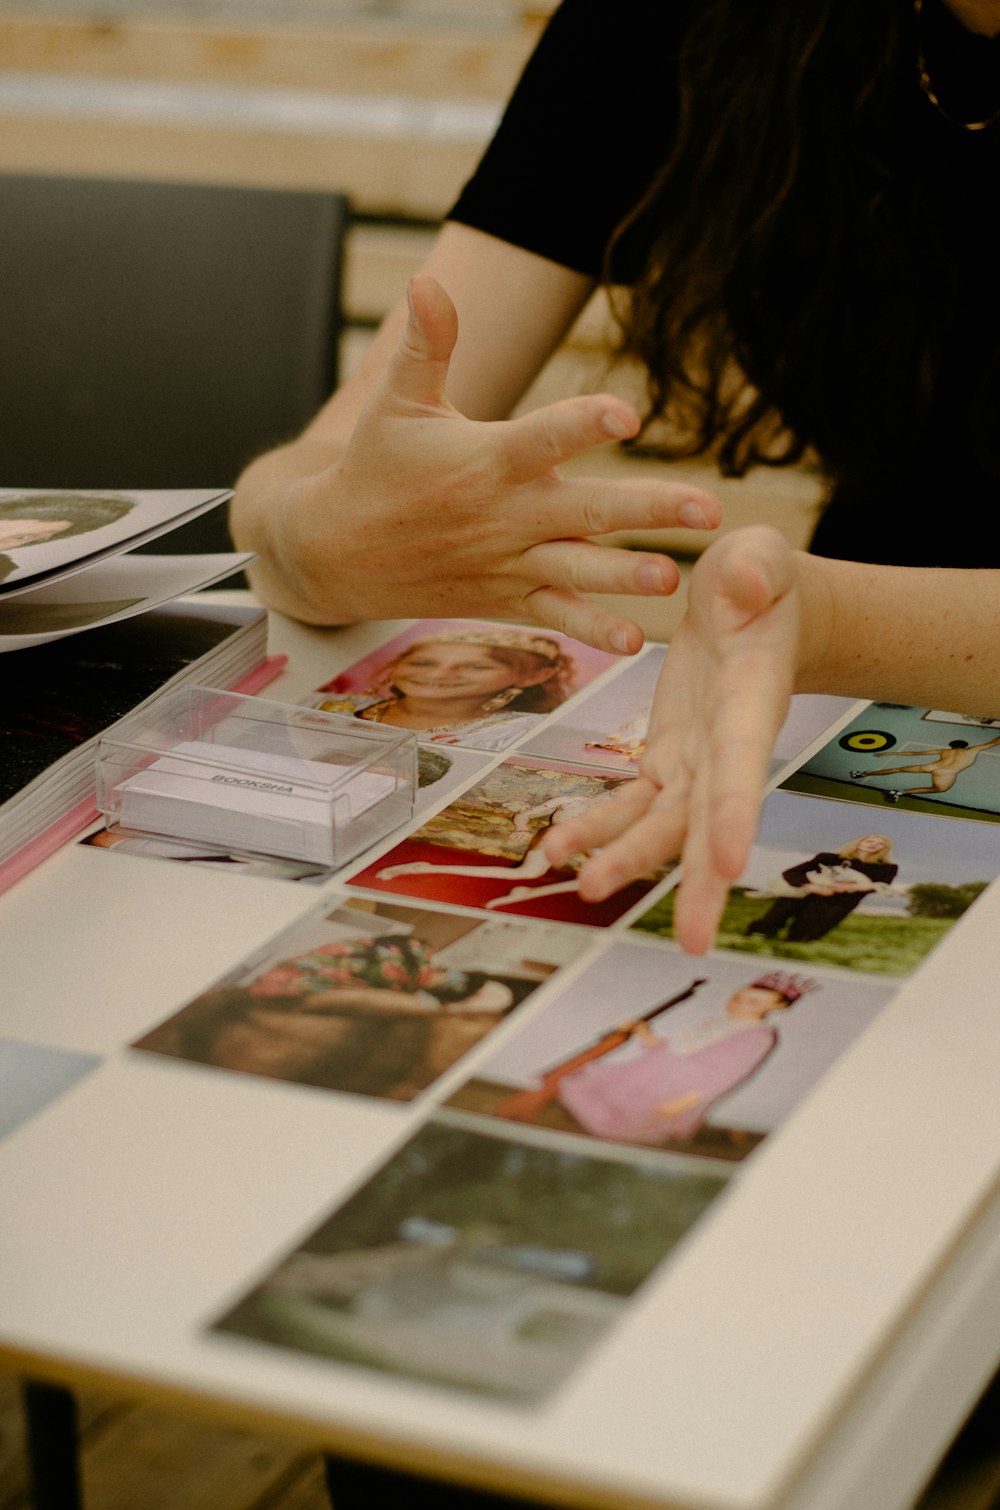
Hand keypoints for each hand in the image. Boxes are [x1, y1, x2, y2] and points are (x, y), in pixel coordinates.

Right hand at [262, 276, 719, 652]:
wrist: (333, 554)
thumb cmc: (372, 467)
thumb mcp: (394, 402)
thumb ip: (424, 344)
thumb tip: (428, 279)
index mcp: (484, 461)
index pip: (542, 437)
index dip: (584, 424)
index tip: (632, 415)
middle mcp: (502, 515)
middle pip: (584, 510)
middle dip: (647, 509)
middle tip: (707, 509)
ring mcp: (506, 562)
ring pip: (576, 570)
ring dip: (626, 577)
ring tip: (673, 577)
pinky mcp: (503, 597)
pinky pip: (553, 615)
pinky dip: (590, 630)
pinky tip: (634, 641)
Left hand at [543, 527, 801, 951]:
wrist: (761, 610)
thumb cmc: (765, 582)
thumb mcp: (765, 558)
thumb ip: (758, 569)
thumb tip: (743, 580)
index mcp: (751, 701)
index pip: (743, 763)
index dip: (735, 812)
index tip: (729, 862)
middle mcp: (724, 746)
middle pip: (708, 821)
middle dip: (696, 878)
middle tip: (690, 936)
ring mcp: (694, 760)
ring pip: (661, 824)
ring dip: (626, 858)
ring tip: (585, 889)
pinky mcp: (665, 759)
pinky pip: (629, 803)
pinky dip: (596, 827)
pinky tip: (556, 852)